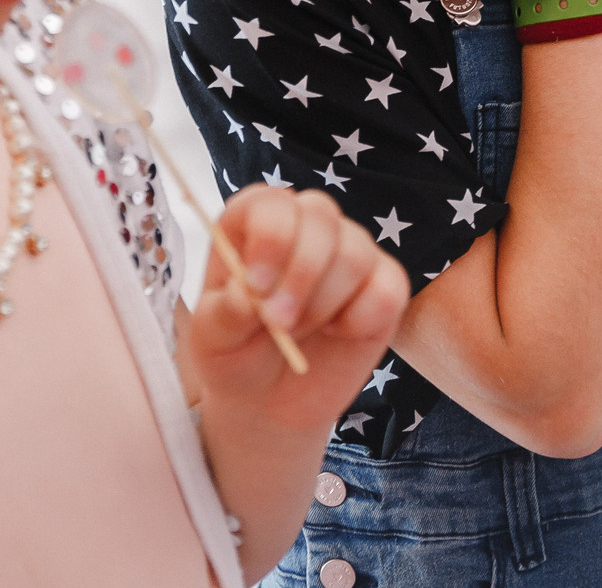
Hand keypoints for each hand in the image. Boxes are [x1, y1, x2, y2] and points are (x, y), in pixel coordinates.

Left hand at [185, 187, 408, 429]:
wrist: (268, 399)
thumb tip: (247, 293)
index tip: (255, 286)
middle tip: (278, 324)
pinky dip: (359, 320)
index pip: (271, 202)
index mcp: (254, 224)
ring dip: (322, 304)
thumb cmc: (236, 354)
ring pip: (354, 254)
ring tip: (296, 333)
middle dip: (301, 274)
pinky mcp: (384, 284)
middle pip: (320, 215)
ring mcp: (350, 250)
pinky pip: (387, 290)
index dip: (269, 237)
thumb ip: (225, 313)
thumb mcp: (213, 340)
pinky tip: (336, 332)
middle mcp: (306, 226)